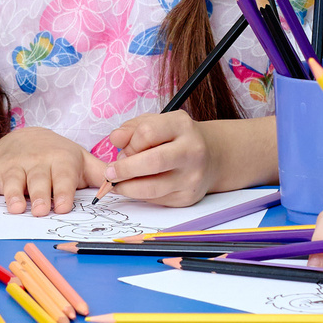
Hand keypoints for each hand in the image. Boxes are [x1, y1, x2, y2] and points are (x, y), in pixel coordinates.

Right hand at [0, 126, 109, 215]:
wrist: (25, 138)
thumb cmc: (59, 158)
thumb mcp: (81, 162)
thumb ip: (101, 174)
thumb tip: (125, 183)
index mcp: (61, 160)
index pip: (64, 176)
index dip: (64, 190)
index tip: (63, 206)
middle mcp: (37, 162)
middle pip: (38, 179)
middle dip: (40, 194)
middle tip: (42, 210)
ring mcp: (14, 166)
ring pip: (12, 179)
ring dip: (13, 193)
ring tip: (16, 208)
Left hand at [99, 111, 217, 208]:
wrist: (212, 157)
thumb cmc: (176, 138)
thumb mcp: (156, 123)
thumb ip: (132, 129)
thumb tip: (115, 139)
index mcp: (182, 126)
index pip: (147, 132)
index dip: (130, 143)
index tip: (122, 150)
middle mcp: (191, 151)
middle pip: (152, 162)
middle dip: (124, 170)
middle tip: (110, 173)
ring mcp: (192, 176)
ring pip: (151, 188)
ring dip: (127, 188)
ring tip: (117, 184)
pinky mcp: (188, 197)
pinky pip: (156, 200)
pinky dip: (141, 195)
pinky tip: (137, 187)